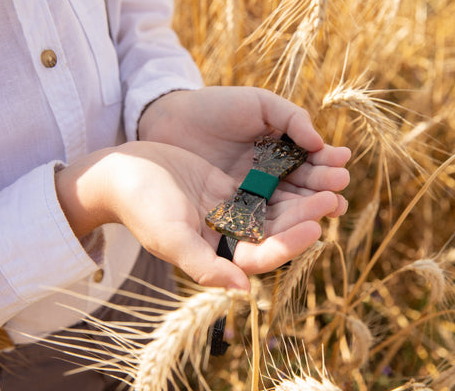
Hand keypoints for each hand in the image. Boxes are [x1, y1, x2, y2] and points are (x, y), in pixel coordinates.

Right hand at [55, 142, 341, 289]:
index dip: (289, 244)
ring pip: (274, 207)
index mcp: (218, 255)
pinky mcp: (229, 188)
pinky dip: (284, 176)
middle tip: (333, 197)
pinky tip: (306, 163)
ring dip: (300, 196)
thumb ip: (205, 265)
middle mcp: (228, 237)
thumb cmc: (142, 207)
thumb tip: (243, 290)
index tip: (315, 227)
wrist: (121, 174)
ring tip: (329, 179)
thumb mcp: (171, 237)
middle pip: (275, 230)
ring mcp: (230, 211)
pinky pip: (263, 184)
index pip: (262, 255)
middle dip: (303, 215)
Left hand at [138, 86, 350, 216]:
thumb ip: (291, 119)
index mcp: (279, 152)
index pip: (310, 164)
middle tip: (339, 190)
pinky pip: (258, 219)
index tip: (342, 167)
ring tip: (329, 207)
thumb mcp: (259, 104)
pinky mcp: (231, 211)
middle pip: (302, 189)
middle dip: (323, 190)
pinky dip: (278, 224)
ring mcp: (251, 196)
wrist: (171, 119)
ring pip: (285, 207)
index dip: (326, 167)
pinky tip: (295, 224)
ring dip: (308, 209)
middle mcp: (269, 178)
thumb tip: (320, 143)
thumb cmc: (217, 106)